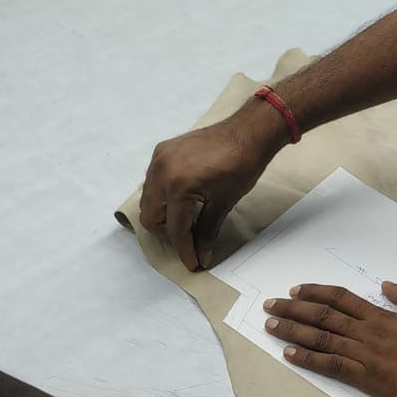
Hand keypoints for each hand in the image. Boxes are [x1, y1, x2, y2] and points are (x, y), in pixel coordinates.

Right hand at [139, 110, 280, 270]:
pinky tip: (184, 197)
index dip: (185, 250)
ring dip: (163, 214)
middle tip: (189, 238)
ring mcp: (159, 159)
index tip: (193, 263)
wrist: (248, 132)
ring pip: (148, 199)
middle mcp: (161, 171)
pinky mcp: (162, 151)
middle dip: (168, 233)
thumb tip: (201, 255)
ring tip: (188, 218)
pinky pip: (153, 180)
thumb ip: (207, 231)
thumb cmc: (242, 166)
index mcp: (178, 186)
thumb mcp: (224, 203)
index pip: (175, 229)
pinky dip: (163, 194)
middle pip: (150, 217)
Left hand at [262, 281, 396, 396]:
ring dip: (292, 331)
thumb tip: (386, 284)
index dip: (316, 292)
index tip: (296, 290)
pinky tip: (289, 354)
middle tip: (270, 305)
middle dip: (293, 309)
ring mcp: (366, 355)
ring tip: (271, 325)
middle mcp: (369, 332)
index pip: (341, 299)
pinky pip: (331, 366)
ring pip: (321, 338)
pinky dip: (308, 359)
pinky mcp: (367, 379)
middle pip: (323, 316)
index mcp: (382, 316)